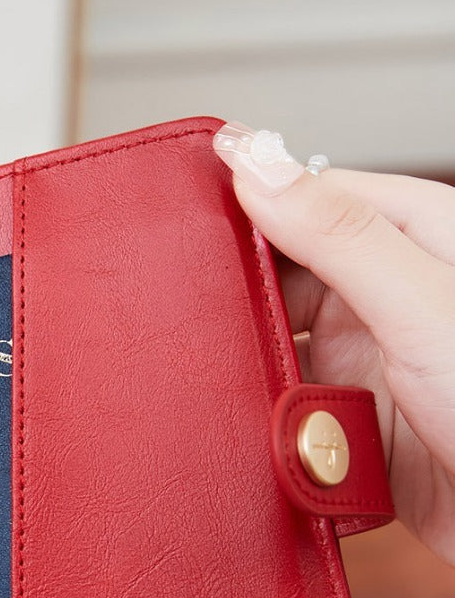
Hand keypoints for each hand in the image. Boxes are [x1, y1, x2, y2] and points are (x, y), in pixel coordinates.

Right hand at [213, 121, 454, 563]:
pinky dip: (259, 427)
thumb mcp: (418, 305)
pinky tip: (244, 431)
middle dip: (233, 300)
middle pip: (278, 279)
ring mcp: (366, 364)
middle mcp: (385, 299)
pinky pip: (280, 416)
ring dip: (244, 371)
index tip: (180, 218)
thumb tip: (258, 166)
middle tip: (183, 315)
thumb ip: (338, 235)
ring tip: (210, 382)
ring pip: (271, 351)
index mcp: (414, 241)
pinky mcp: (350, 428)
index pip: (307, 198)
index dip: (245, 204)